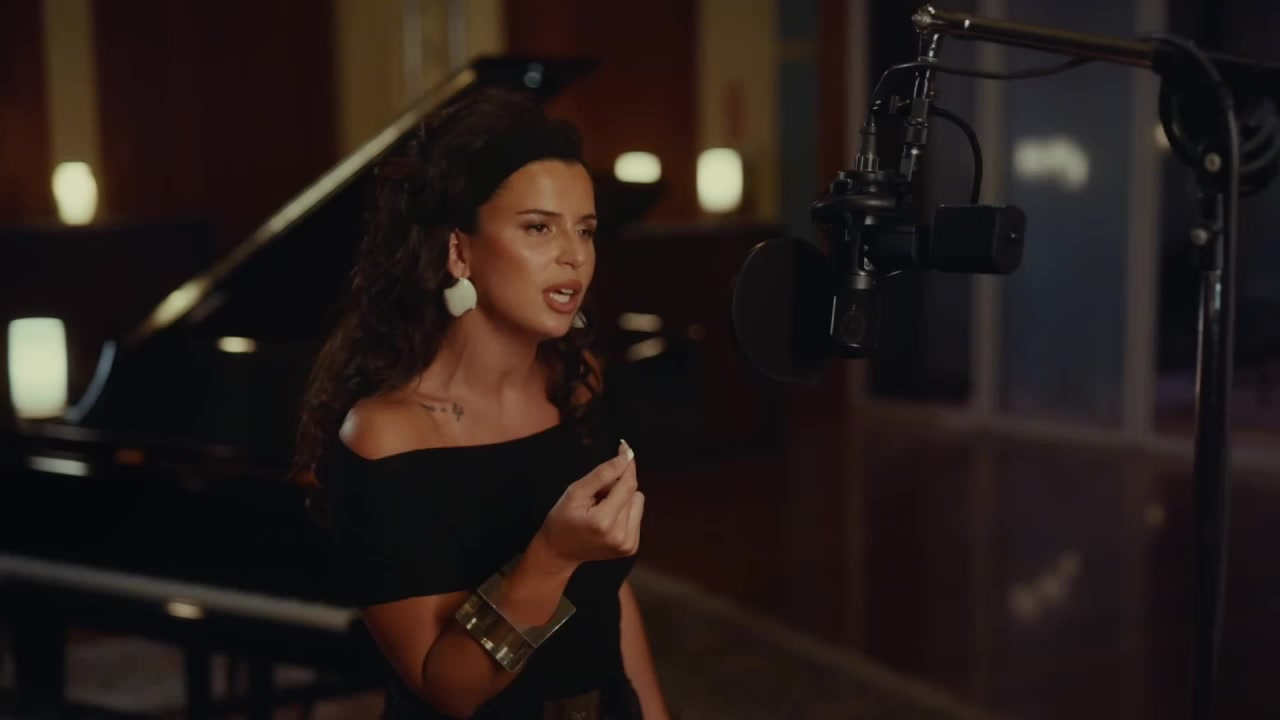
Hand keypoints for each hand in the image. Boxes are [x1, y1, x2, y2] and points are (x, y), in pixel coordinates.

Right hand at [533, 440, 643, 570]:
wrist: (558, 552)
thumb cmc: (561, 519)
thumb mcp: (576, 492)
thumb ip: (603, 474)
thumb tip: (627, 456)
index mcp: (605, 522)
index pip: (627, 484)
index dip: (627, 465)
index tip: (625, 447)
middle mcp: (621, 535)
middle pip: (633, 492)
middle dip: (617, 485)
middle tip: (596, 494)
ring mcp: (628, 544)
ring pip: (638, 502)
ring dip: (622, 499)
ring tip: (600, 508)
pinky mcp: (631, 547)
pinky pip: (636, 516)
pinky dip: (624, 512)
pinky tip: (607, 519)